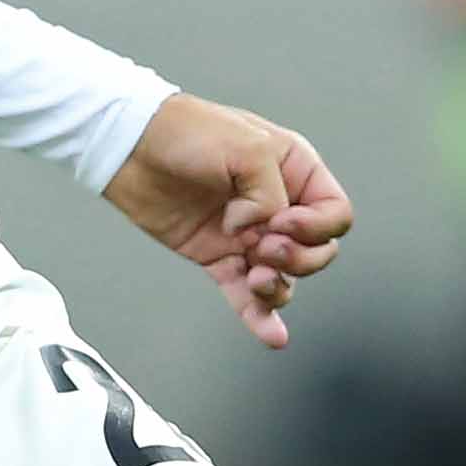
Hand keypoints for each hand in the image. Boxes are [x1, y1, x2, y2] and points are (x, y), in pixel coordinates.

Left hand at [102, 93, 352, 350]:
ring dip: (278, 288)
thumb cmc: (187, 129)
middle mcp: (277, 206)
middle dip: (298, 259)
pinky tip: (273, 336)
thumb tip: (258, 231)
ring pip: (284, 277)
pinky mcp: (217, 256)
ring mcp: (247, 234)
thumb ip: (268, 193)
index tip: (281, 222)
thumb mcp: (245, 145)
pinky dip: (259, 317)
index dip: (317, 227)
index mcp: (294, 171)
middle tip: (264, 248)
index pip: (335, 214)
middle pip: (317, 252)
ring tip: (255, 279)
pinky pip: (244, 294)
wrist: (131, 145)